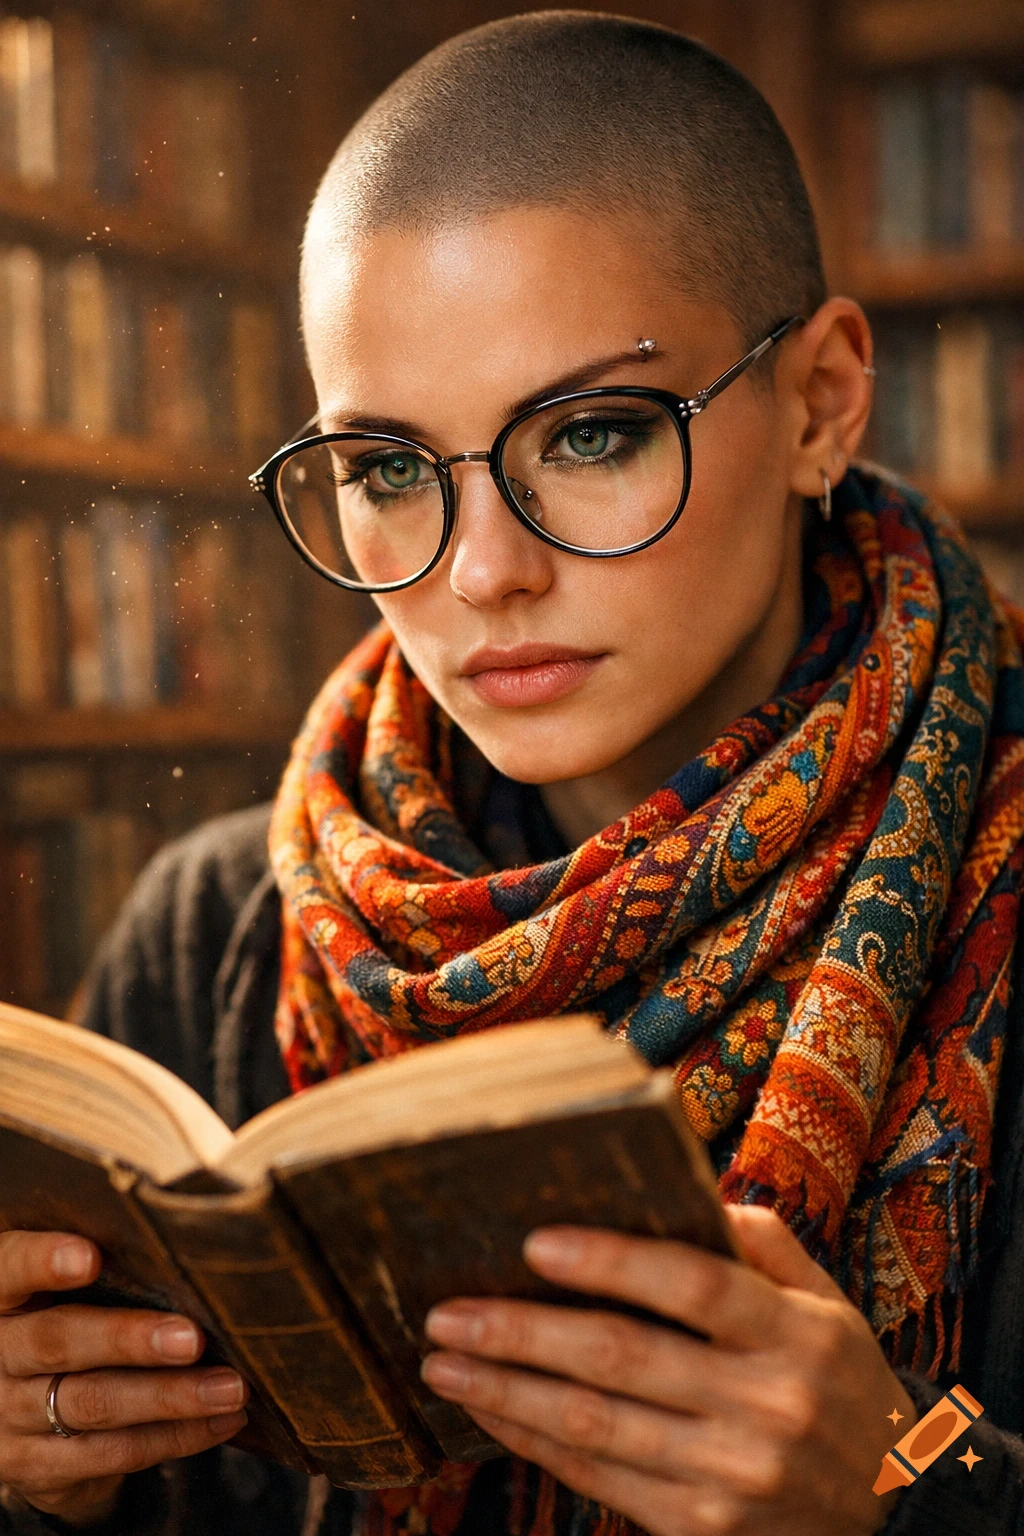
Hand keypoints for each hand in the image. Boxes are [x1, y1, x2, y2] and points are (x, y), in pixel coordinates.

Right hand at [0, 1231, 247, 1528]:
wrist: (27, 1414)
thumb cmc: (67, 1316)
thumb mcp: (64, 1288)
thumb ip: (107, 1267)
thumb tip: (191, 1246)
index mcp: (2, 1296)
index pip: (11, 1268)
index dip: (44, 1261)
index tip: (89, 1258)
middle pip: (58, 1341)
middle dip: (129, 1339)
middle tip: (192, 1338)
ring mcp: (10, 1415)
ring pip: (93, 1403)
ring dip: (171, 1398)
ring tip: (229, 1388)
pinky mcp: (37, 1466)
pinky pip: (111, 1453)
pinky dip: (174, 1437)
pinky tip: (221, 1422)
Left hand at [421, 1207, 917, 1535]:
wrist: (891, 1502)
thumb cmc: (838, 1379)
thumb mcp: (824, 1301)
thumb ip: (759, 1241)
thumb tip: (679, 1187)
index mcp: (794, 1335)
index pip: (694, 1285)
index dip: (612, 1262)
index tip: (537, 1242)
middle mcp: (762, 1407)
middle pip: (623, 1358)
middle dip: (522, 1332)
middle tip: (448, 1311)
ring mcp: (729, 1476)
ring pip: (596, 1425)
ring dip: (507, 1392)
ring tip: (443, 1363)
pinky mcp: (700, 1527)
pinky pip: (600, 1479)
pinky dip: (536, 1443)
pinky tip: (492, 1412)